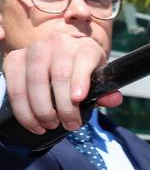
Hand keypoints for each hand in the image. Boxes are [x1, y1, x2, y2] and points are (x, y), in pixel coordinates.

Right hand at [1, 34, 121, 134]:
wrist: (59, 56)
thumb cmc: (81, 72)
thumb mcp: (97, 79)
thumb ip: (106, 91)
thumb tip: (114, 99)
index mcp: (84, 47)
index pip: (83, 60)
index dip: (80, 79)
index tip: (78, 98)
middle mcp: (58, 44)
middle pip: (58, 75)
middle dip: (64, 106)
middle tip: (70, 124)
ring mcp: (34, 50)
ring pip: (34, 82)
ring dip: (42, 110)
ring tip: (51, 125)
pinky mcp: (14, 59)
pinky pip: (15, 87)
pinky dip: (24, 110)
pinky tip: (34, 123)